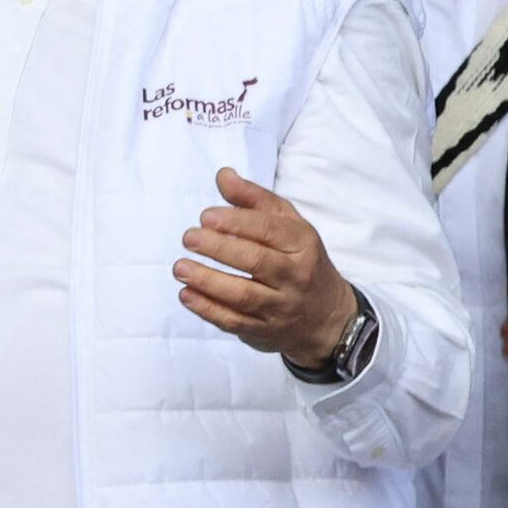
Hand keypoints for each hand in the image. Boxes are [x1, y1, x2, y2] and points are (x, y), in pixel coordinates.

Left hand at [176, 170, 359, 368]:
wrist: (327, 317)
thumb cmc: (301, 261)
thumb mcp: (290, 225)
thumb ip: (255, 200)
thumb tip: (223, 176)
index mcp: (303, 244)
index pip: (271, 230)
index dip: (237, 222)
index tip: (206, 216)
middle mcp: (295, 276)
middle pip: (256, 261)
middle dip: (219, 248)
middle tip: (189, 237)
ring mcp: (281, 307)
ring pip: (243, 295)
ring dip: (208, 281)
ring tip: (180, 267)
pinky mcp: (264, 331)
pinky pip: (234, 322)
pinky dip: (208, 309)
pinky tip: (187, 295)